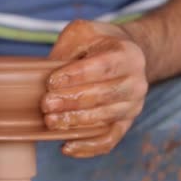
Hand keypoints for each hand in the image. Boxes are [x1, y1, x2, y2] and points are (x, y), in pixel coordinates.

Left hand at [42, 20, 147, 157]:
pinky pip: (109, 140)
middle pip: (103, 95)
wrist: (125, 56)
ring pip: (104, 118)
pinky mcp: (126, 123)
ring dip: (75, 122)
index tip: (52, 82)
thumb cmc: (98, 43)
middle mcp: (136, 82)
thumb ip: (67, 48)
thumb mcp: (83, 33)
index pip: (102, 67)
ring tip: (50, 122)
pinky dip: (87, 147)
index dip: (77, 76)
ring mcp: (133, 105)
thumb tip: (43, 74)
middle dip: (72, 102)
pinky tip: (66, 147)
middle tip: (46, 104)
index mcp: (128, 54)